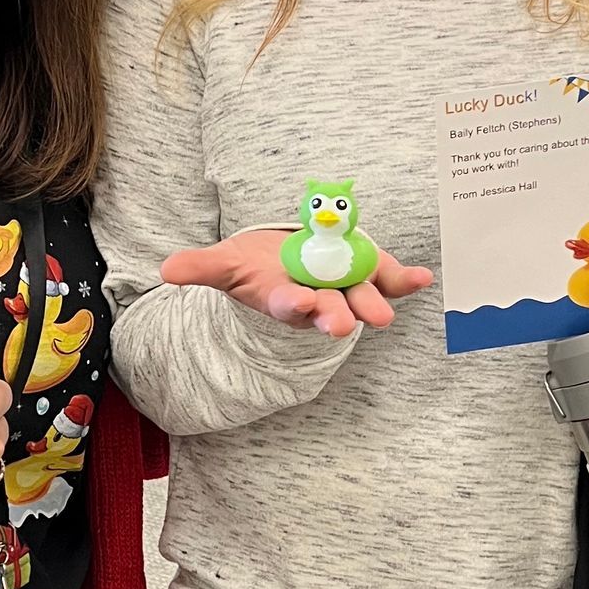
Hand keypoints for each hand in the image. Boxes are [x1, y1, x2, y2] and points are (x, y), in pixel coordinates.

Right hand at [162, 230, 433, 338]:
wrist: (288, 263)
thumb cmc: (256, 267)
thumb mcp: (227, 265)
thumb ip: (202, 268)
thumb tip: (166, 270)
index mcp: (283, 298)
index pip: (287, 304)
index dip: (292, 304)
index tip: (295, 301)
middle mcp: (318, 300)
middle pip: (329, 311)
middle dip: (335, 317)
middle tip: (343, 324)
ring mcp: (345, 289)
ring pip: (361, 298)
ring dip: (373, 304)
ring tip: (384, 313)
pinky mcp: (369, 273)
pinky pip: (388, 278)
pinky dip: (404, 280)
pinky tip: (422, 278)